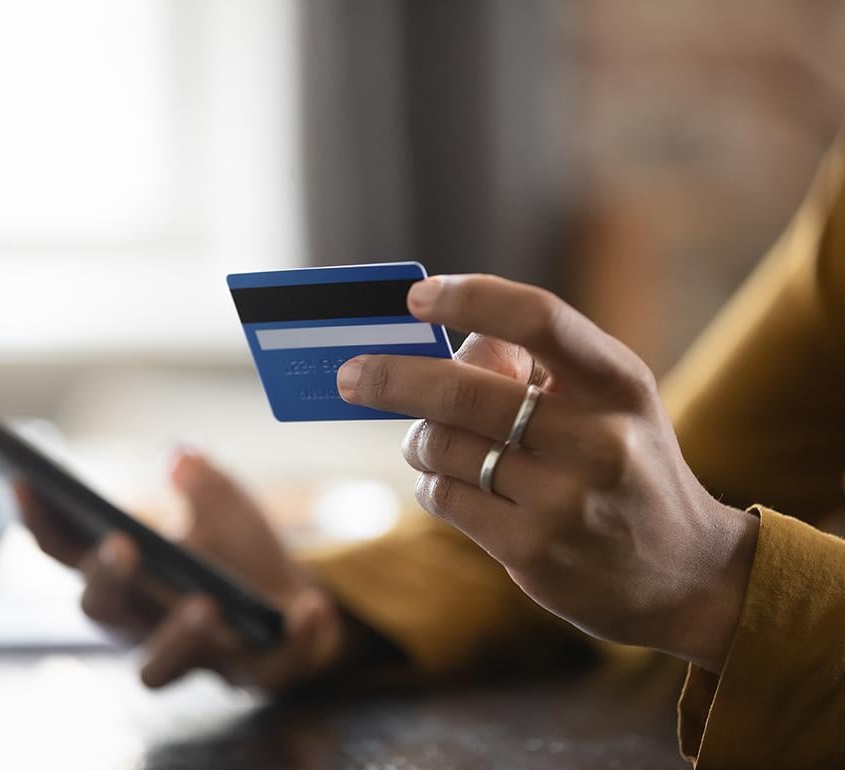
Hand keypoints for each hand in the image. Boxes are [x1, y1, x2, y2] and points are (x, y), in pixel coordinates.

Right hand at [16, 448, 346, 691]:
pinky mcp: (253, 675)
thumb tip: (181, 456)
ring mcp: (194, 656)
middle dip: (105, 580)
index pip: (69, 553)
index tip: (23, 478)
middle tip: (122, 544)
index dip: (41, 521)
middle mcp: (145, 623)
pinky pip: (269, 669)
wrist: (298, 605)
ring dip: (177, 635)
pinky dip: (293, 638)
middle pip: (101, 613)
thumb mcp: (227, 507)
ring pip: (158, 669)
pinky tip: (310, 609)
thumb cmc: (240, 555)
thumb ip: (204, 483)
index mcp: (128, 577)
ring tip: (205, 601)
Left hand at [337, 274, 758, 671]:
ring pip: (442, 446)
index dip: (471, 299)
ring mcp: (565, 498)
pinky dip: (431, 483)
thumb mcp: (609, 403)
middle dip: (391, 377)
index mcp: (619, 383)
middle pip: (463, 391)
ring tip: (429, 442)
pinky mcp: (532, 548)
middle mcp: (598, 438)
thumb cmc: (626, 468)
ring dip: (418, 440)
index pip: (539, 318)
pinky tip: (450, 483)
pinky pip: (443, 495)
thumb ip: (534, 366)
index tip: (416, 297)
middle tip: (351, 374)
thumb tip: (440, 344)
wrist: (685, 575)